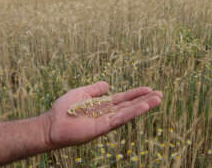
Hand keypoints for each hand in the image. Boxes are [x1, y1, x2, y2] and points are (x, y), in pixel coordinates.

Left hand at [43, 82, 161, 147]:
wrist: (51, 123)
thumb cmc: (63, 109)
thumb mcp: (82, 92)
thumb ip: (95, 89)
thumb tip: (108, 85)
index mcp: (103, 105)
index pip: (124, 99)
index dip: (136, 94)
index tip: (149, 89)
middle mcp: (107, 113)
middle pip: (130, 105)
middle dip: (145, 100)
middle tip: (160, 94)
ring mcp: (106, 121)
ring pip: (128, 112)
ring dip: (143, 106)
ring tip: (157, 99)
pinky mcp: (102, 127)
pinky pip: (120, 119)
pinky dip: (133, 112)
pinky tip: (143, 107)